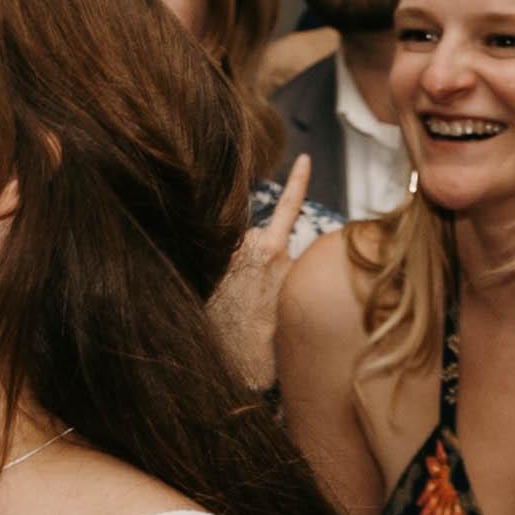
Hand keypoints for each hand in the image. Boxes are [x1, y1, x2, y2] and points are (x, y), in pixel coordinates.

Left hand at [212, 153, 311, 391]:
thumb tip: (267, 261)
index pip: (290, 207)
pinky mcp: (211, 263)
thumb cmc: (261, 335)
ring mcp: (230, 251)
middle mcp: (255, 245)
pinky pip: (212, 255)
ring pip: (229, 247)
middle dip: (245, 255)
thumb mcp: (283, 297)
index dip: (298, 181)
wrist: (241, 356)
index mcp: (278, 253)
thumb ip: (276, 269)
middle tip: (243, 292)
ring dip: (226, 266)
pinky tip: (217, 292)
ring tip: (228, 300)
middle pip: (249, 236)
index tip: (303, 159)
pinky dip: (212, 269)